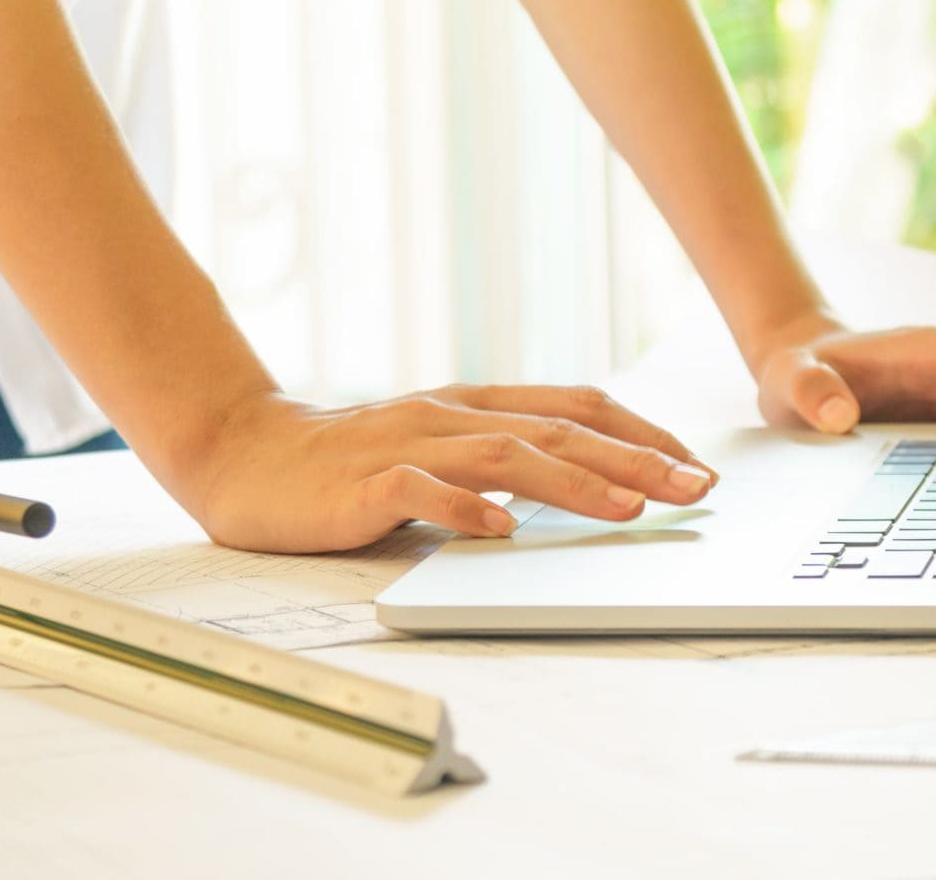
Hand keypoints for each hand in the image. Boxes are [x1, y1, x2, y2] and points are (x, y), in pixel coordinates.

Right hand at [184, 386, 717, 552]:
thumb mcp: (438, 449)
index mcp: (474, 405)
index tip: (693, 464)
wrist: (242, 453)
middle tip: (693, 487)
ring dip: (574, 482)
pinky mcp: (362, 482)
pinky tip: (500, 530)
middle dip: (636, 458)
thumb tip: (585, 482)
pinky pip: (419, 491)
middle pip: (559, 430)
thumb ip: (499, 458)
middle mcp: (450, 414)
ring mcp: (407, 443)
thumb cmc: (346, 461)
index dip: (640, 432)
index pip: (576, 406)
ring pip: (505, 455)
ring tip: (628, 507)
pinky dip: (463, 508)